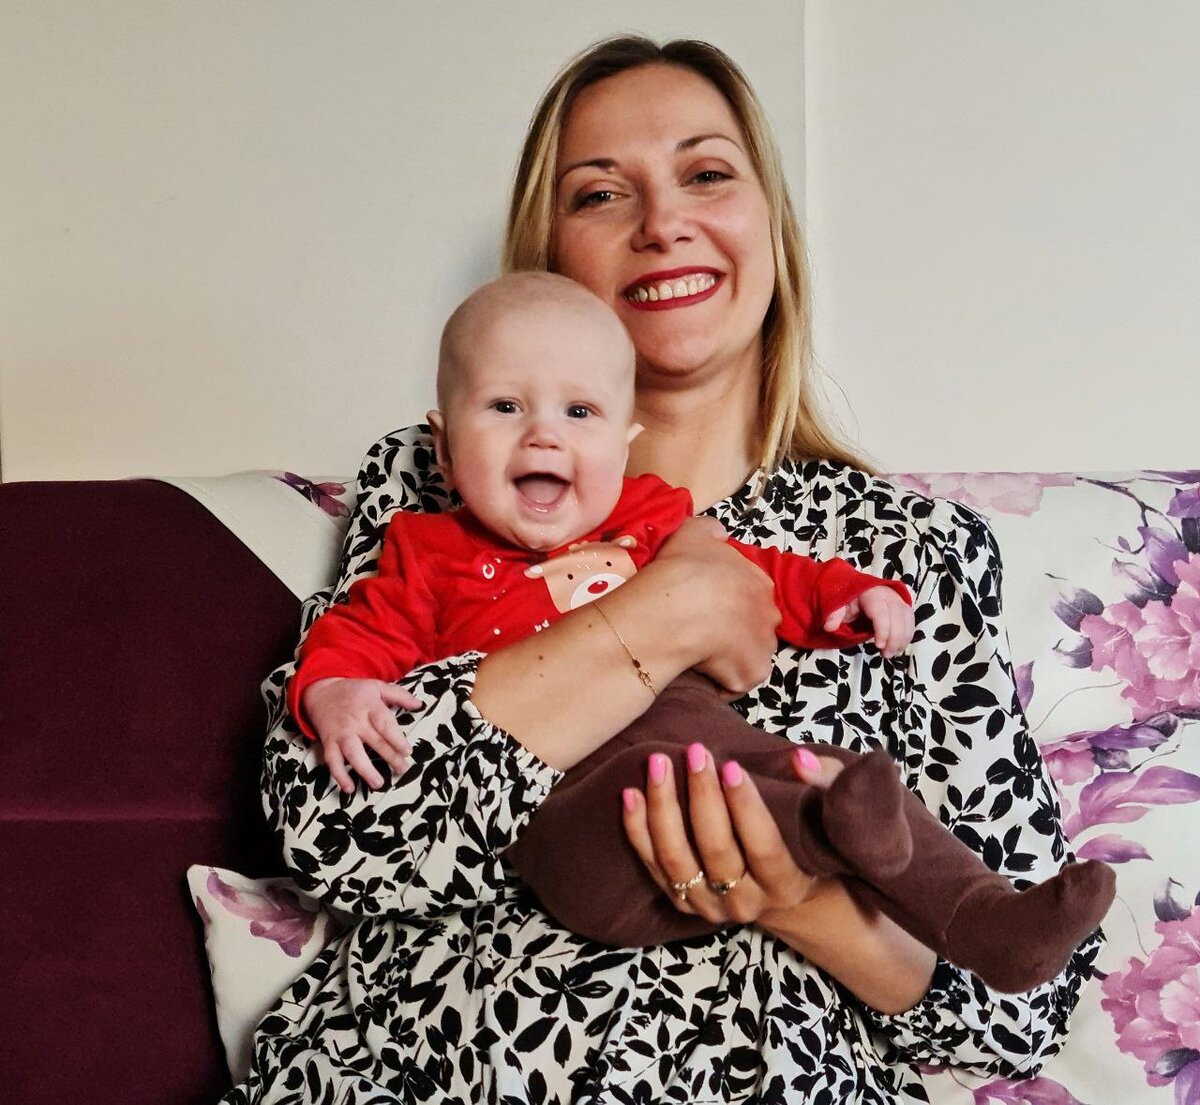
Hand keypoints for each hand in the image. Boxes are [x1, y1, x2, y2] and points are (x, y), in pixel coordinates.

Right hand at [301, 677, 419, 793]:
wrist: (321, 691)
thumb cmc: (354, 691)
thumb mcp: (376, 686)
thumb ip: (398, 695)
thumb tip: (419, 705)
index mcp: (369, 706)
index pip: (384, 723)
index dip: (396, 738)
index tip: (407, 751)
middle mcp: (355, 721)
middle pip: (374, 741)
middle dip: (389, 757)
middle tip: (402, 770)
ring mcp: (341, 733)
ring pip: (353, 753)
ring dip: (365, 770)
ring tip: (378, 783)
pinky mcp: (328, 743)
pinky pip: (332, 761)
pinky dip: (339, 775)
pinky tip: (349, 788)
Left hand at [621, 741, 845, 928]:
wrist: (783, 893)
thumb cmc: (806, 841)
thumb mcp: (827, 814)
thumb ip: (824, 783)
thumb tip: (799, 759)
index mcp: (785, 885)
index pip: (764, 848)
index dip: (746, 809)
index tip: (733, 766)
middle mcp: (745, 903)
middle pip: (716, 851)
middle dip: (702, 798)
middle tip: (696, 751)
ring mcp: (708, 906)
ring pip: (677, 860)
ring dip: (663, 809)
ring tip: (657, 764)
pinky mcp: (680, 900)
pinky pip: (652, 865)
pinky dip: (637, 830)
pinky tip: (629, 793)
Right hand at [652, 517, 780, 694]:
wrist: (676, 607)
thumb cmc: (684, 568)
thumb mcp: (694, 532)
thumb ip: (711, 531)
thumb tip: (719, 534)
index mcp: (758, 581)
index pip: (749, 595)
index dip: (727, 603)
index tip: (705, 606)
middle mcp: (770, 614)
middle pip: (754, 627)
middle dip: (735, 632)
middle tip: (702, 631)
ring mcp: (764, 646)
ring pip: (748, 656)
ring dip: (729, 657)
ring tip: (699, 654)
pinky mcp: (752, 675)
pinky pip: (735, 684)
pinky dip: (720, 683)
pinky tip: (699, 672)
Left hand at [823, 585, 913, 657]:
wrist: (860, 591)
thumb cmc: (850, 600)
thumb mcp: (839, 605)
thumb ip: (835, 615)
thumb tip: (829, 627)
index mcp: (871, 594)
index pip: (881, 612)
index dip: (883, 629)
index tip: (878, 645)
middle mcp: (888, 596)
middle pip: (897, 617)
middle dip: (894, 638)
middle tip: (886, 655)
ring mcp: (898, 601)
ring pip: (907, 620)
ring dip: (902, 639)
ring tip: (892, 653)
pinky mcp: (904, 608)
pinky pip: (911, 622)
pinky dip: (907, 636)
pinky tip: (899, 647)